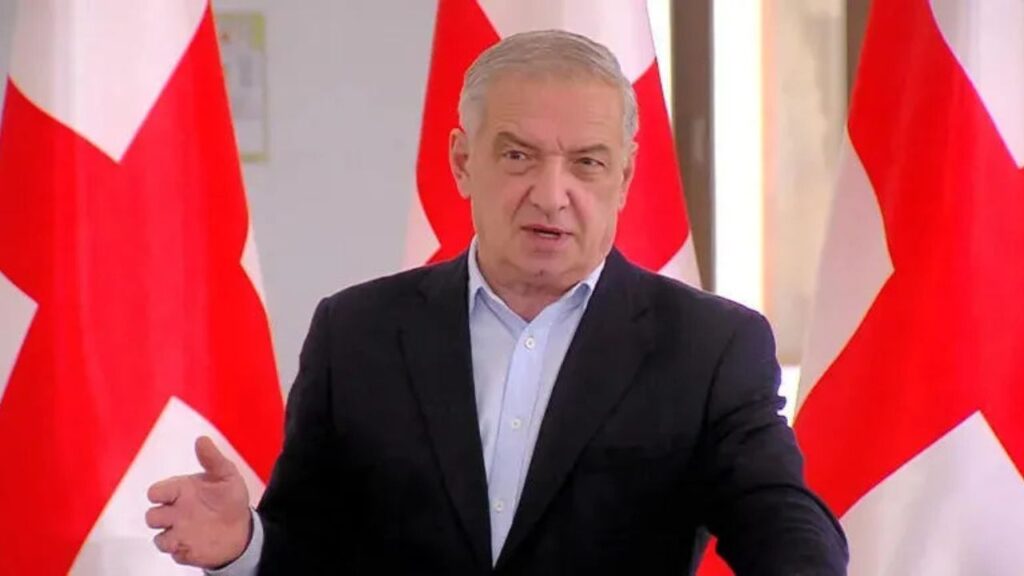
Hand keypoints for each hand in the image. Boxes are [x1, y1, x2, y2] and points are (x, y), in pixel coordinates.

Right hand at [146, 436, 251, 567]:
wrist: (242, 530)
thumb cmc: (230, 500)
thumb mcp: (226, 475)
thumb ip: (212, 459)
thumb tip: (201, 439)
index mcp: (180, 491)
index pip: (156, 491)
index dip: (160, 493)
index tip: (176, 495)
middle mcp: (175, 512)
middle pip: (151, 516)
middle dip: (161, 517)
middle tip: (180, 516)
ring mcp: (177, 532)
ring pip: (159, 538)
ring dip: (169, 537)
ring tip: (189, 533)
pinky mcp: (182, 550)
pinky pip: (172, 553)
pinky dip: (180, 550)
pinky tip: (195, 545)